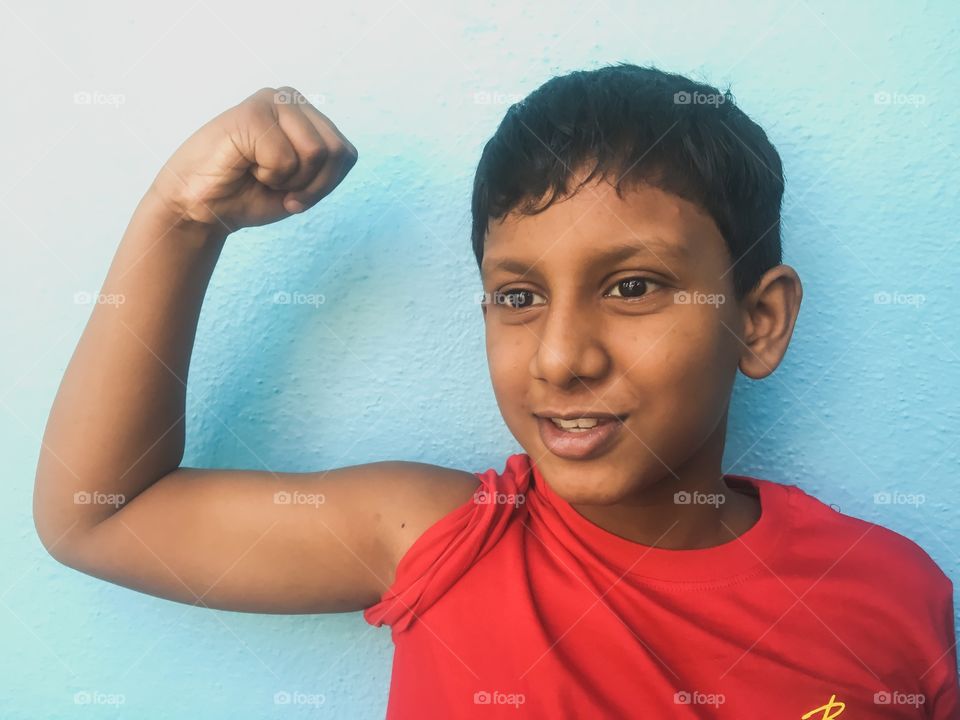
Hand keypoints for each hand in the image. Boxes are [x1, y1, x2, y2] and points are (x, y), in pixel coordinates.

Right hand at [149, 86, 357, 231]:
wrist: (200, 206)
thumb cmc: (248, 194)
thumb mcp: (303, 185)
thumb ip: (328, 166)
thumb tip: (343, 152)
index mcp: (307, 116)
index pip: (347, 155)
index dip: (324, 185)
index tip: (294, 193)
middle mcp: (292, 100)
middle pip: (337, 152)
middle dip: (312, 185)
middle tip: (278, 186)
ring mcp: (272, 100)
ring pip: (317, 153)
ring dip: (291, 180)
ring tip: (262, 173)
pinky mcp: (252, 112)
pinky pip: (286, 158)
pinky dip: (270, 176)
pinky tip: (246, 166)